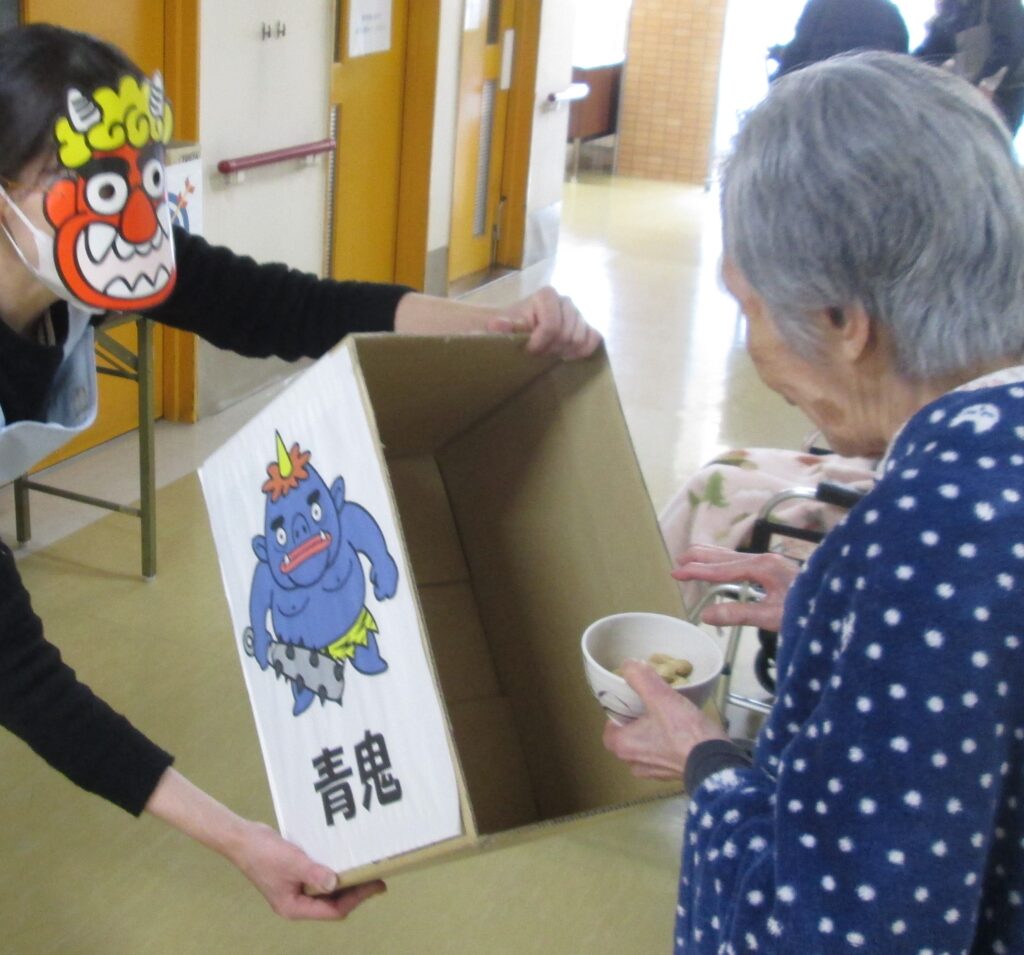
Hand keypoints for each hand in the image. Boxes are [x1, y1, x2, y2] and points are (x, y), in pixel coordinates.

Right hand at [228, 818, 386, 919]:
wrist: (243, 838)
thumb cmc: (264, 854)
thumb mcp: (293, 863)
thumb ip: (315, 874)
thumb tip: (337, 883)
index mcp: (294, 907)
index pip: (332, 910)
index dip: (356, 898)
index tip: (376, 885)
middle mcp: (297, 902)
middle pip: (332, 903)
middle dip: (355, 891)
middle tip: (377, 876)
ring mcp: (296, 889)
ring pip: (327, 890)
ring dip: (346, 880)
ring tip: (366, 868)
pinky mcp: (296, 875)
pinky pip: (320, 877)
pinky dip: (334, 870)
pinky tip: (346, 858)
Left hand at [488, 286, 600, 358]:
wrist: (520, 328)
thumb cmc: (512, 326)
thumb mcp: (503, 326)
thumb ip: (502, 326)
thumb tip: (496, 324)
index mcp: (547, 295)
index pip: (551, 327)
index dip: (539, 344)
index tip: (528, 350)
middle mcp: (566, 301)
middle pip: (566, 335)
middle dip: (551, 348)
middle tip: (539, 352)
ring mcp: (578, 313)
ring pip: (579, 338)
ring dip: (563, 351)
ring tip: (549, 352)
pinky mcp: (586, 326)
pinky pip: (594, 338)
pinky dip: (582, 350)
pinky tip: (567, 355)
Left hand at [602, 661, 727, 779]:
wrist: (716, 764)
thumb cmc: (683, 731)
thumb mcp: (660, 697)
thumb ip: (640, 678)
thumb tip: (628, 665)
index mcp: (623, 746)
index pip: (609, 728)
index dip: (617, 712)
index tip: (630, 700)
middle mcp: (634, 763)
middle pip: (628, 737)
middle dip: (636, 721)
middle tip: (650, 704)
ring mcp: (655, 772)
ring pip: (646, 747)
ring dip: (653, 732)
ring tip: (667, 714)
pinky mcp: (674, 775)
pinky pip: (664, 755)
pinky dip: (668, 743)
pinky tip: (682, 730)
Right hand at [671, 544, 799, 632]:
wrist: (840, 605)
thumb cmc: (808, 611)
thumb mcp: (772, 617)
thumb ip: (738, 614)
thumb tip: (705, 614)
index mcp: (762, 567)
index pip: (720, 568)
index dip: (696, 571)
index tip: (676, 572)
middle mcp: (764, 559)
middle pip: (724, 555)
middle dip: (699, 558)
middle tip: (677, 562)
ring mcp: (770, 561)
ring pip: (732, 556)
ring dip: (709, 558)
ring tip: (691, 560)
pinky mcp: (774, 568)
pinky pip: (740, 561)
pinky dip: (722, 562)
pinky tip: (720, 567)